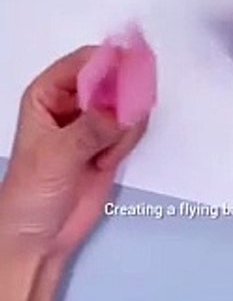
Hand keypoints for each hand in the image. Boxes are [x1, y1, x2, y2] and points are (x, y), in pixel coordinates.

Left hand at [0, 47, 146, 260]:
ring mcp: (94, 122)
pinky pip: (133, 126)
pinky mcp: (111, 142)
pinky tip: (110, 159)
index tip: (133, 68)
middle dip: (123, 95)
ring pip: (127, 102)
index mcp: (48, 93)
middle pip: (111, 78)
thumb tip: (122, 106)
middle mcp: (72, 102)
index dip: (110, 61)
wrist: (40, 239)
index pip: (84, 62)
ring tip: (106, 153)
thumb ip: (91, 129)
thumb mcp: (57, 156)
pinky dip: (130, 139)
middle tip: (125, 117)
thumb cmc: (31, 193)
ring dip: (125, 124)